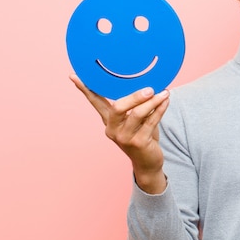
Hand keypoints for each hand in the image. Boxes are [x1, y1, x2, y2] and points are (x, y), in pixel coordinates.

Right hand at [69, 75, 169, 193]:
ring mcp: (125, 137)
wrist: (148, 163)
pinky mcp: (139, 143)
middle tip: (149, 88)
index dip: (85, 89)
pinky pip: (151, 122)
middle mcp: (113, 129)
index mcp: (108, 121)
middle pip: (118, 107)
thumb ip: (134, 106)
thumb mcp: (134, 120)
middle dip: (134, 96)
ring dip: (152, 102)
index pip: (95, 102)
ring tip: (164, 93)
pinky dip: (160, 110)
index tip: (74, 76)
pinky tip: (166, 101)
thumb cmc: (141, 136)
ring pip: (138, 114)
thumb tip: (144, 82)